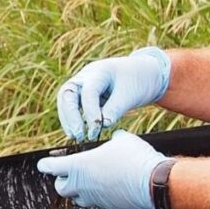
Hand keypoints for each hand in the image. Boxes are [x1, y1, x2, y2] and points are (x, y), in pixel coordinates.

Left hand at [36, 130, 168, 208]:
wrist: (154, 183)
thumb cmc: (135, 158)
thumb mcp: (122, 139)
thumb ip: (112, 139)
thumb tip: (114, 137)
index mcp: (80, 166)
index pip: (52, 167)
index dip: (46, 165)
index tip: (42, 164)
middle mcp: (83, 185)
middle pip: (61, 188)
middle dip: (62, 180)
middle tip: (67, 173)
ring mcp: (95, 198)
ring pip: (77, 199)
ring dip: (77, 190)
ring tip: (85, 180)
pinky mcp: (108, 206)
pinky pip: (95, 202)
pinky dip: (95, 195)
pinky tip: (104, 186)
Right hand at [56, 47, 170, 141]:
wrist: (143, 74)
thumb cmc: (138, 82)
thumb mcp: (130, 95)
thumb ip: (115, 109)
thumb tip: (102, 126)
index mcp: (100, 72)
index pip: (89, 92)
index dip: (90, 112)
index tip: (96, 130)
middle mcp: (86, 76)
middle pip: (68, 93)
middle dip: (70, 115)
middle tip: (78, 135)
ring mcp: (83, 84)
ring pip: (66, 99)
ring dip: (68, 118)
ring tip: (75, 137)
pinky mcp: (83, 93)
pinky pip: (72, 105)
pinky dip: (73, 118)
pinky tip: (78, 133)